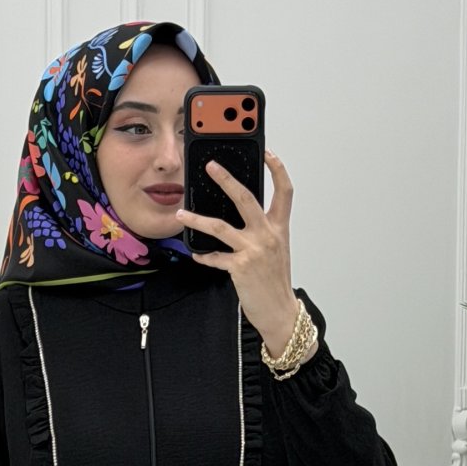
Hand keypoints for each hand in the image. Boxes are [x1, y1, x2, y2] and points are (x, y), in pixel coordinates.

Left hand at [176, 149, 310, 359]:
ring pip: (220, 226)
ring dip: (197, 218)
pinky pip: (215, 257)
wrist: (280, 312)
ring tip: (181, 212)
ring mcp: (253, 250)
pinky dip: (203, 255)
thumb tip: (243, 216)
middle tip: (211, 166)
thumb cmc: (276, 282)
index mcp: (279, 228)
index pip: (284, 191)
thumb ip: (263, 231)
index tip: (268, 153)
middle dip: (226, 178)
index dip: (278, 169)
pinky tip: (196, 254)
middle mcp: (268, 235)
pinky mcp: (240, 267)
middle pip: (246, 197)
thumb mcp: (276, 251)